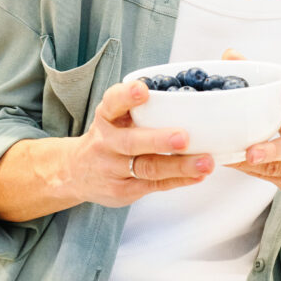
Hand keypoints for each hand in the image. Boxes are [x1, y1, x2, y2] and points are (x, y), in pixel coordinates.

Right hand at [69, 79, 213, 206]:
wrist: (75, 172)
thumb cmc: (106, 139)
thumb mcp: (111, 117)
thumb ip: (137, 108)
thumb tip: (184, 98)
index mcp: (105, 118)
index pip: (112, 103)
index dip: (127, 96)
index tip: (143, 90)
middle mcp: (107, 143)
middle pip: (132, 142)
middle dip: (159, 140)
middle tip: (183, 137)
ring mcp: (114, 169)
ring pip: (148, 167)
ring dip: (180, 166)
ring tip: (205, 162)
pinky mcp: (124, 190)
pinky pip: (155, 185)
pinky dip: (179, 180)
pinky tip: (198, 175)